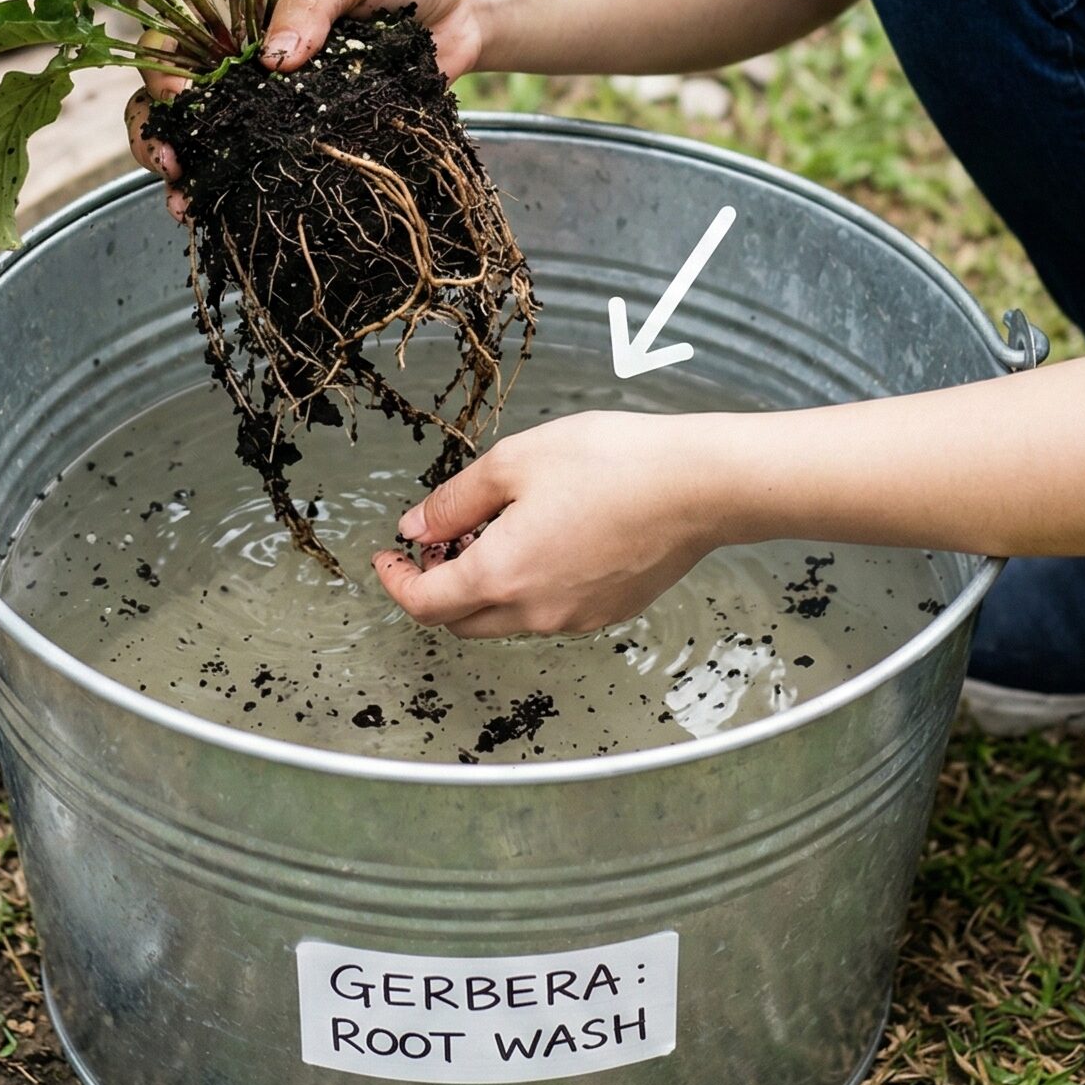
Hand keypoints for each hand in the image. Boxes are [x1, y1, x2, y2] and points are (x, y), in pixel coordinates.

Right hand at [125, 0, 487, 217]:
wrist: (470, 5)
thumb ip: (309, 1)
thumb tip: (272, 59)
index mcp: (243, 11)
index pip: (178, 38)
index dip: (165, 71)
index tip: (184, 99)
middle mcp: (248, 60)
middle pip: (177, 100)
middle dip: (158, 133)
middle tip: (170, 163)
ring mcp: (276, 104)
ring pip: (209, 142)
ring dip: (188, 174)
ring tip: (185, 202)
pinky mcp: (312, 138)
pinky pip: (265, 166)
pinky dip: (236, 193)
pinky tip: (220, 216)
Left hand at [372, 412, 718, 637]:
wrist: (696, 486)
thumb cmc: (612, 464)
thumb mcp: (512, 463)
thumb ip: (454, 501)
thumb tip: (418, 528)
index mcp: (501, 575)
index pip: (425, 605)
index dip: (396, 582)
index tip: (388, 558)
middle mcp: (535, 612)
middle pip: (460, 621)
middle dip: (436, 586)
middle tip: (438, 540)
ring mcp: (574, 619)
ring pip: (504, 618)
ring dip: (482, 586)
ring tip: (494, 528)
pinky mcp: (607, 612)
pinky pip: (547, 611)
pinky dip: (525, 587)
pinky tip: (541, 538)